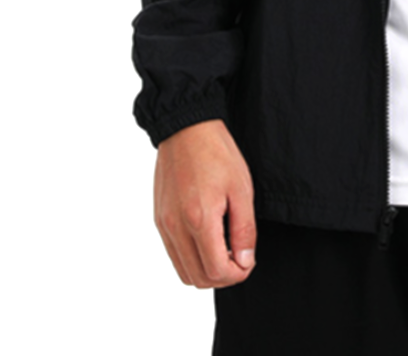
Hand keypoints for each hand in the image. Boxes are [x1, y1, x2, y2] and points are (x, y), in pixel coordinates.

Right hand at [154, 118, 256, 288]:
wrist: (186, 129)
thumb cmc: (217, 153)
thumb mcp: (242, 189)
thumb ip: (244, 230)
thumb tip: (245, 261)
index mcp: (199, 219)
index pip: (216, 271)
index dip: (237, 274)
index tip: (249, 261)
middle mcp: (176, 227)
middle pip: (198, 278)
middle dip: (223, 276)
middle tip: (240, 257)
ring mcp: (164, 225)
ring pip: (183, 271)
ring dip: (206, 271)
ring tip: (225, 249)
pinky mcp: (159, 219)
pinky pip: (173, 254)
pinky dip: (191, 259)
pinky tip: (208, 240)